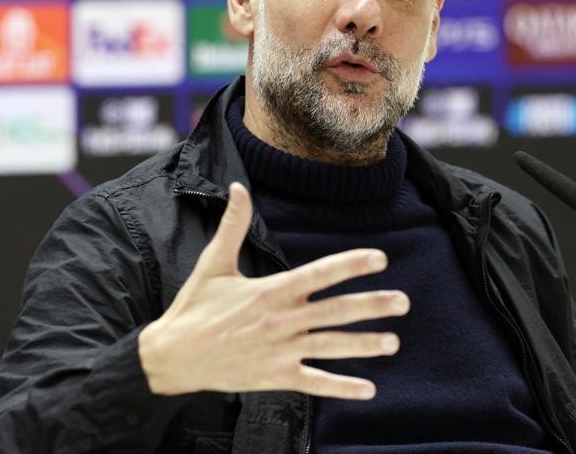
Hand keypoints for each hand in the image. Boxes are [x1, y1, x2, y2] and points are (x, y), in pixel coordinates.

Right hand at [138, 182, 408, 399]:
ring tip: (394, 342)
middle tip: (403, 302)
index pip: (318, 275)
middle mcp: (280, 321)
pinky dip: (341, 387)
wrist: (172, 356)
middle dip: (371, 306)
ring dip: (364, 345)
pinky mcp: (275, 377)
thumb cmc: (194, 307)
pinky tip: (368, 388)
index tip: (380, 258)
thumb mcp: (212, 263)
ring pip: (330, 347)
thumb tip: (237, 187)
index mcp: (269, 291)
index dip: (350, 265)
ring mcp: (279, 351)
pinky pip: (314, 382)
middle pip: (334, 311)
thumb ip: (232, 226)